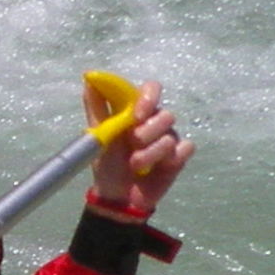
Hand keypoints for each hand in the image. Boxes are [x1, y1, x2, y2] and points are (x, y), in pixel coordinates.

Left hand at [93, 73, 190, 220]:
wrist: (117, 197)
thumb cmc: (107, 164)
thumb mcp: (98, 134)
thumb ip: (96, 106)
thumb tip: (89, 76)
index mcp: (137, 112)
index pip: (151, 89)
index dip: (148, 97)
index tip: (137, 114)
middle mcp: (156, 122)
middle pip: (164, 113)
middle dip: (147, 131)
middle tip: (133, 144)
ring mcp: (169, 138)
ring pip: (170, 134)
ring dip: (150, 153)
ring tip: (136, 166)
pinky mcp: (179, 156)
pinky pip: (185, 148)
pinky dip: (171, 159)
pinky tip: (159, 168)